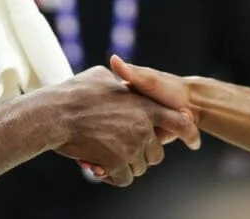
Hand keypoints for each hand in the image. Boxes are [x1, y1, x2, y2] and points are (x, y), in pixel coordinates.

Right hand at [52, 66, 199, 186]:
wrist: (56, 114)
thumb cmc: (75, 93)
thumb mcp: (102, 76)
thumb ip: (119, 80)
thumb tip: (120, 72)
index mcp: (145, 105)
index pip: (179, 122)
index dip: (188, 134)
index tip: (194, 142)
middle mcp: (143, 127)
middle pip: (157, 153)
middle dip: (144, 154)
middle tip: (126, 150)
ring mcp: (131, 146)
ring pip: (140, 168)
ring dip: (126, 165)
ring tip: (108, 156)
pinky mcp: (117, 163)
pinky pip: (124, 179)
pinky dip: (114, 177)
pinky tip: (101, 168)